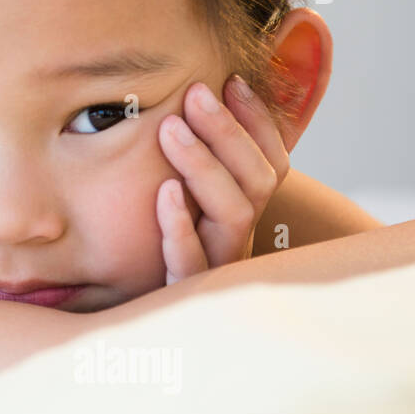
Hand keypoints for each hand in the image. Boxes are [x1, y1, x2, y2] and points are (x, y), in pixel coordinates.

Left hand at [156, 75, 289, 283]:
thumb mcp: (182, 206)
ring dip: (204, 166)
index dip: (257, 122)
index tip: (232, 81)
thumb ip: (197, 164)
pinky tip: (163, 193)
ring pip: (232, 215)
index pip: (270, 164)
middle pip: (254, 183)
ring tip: (171, 128)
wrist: (144, 332)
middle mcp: (241, 242)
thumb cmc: (163, 254)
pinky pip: (190, 265)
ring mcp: (217, 269)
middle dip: (227, 133)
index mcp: (246, 216)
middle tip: (196, 94)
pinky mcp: (182, 295)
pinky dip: (179, 226)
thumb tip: (202, 94)